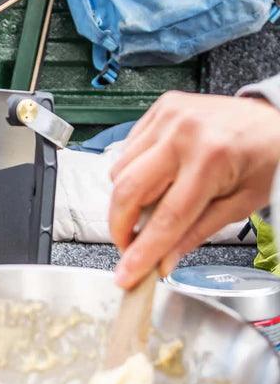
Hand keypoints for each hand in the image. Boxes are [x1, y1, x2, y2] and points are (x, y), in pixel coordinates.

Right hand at [108, 91, 279, 288]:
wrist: (278, 121)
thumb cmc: (268, 159)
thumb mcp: (240, 204)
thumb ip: (196, 233)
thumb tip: (163, 261)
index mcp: (211, 159)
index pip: (166, 217)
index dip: (143, 251)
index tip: (126, 274)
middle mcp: (184, 134)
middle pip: (129, 191)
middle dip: (120, 226)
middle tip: (127, 245)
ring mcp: (169, 117)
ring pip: (120, 171)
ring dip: (126, 198)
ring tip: (151, 206)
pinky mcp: (161, 109)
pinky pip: (127, 149)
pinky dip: (132, 170)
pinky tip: (155, 176)